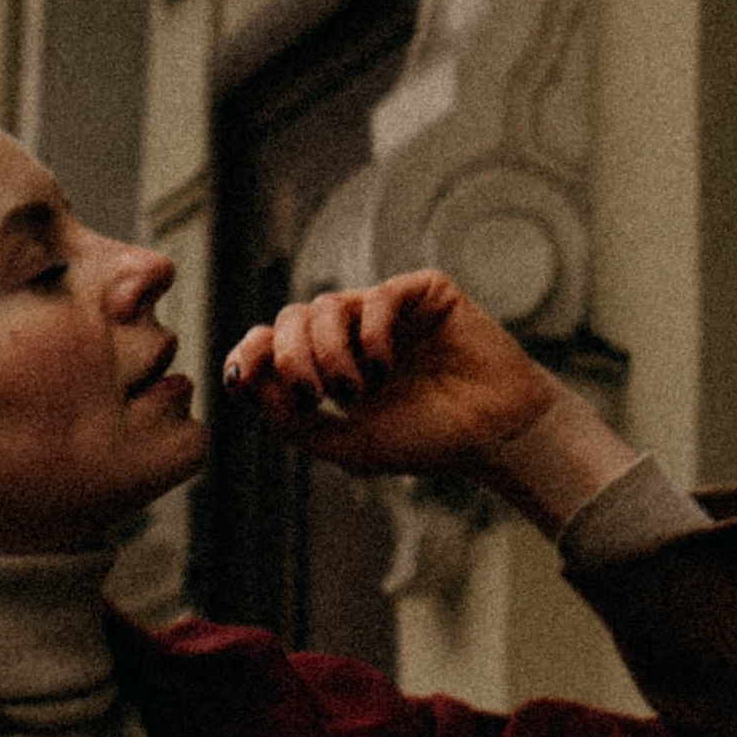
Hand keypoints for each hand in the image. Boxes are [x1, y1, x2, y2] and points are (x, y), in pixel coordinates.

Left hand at [223, 270, 636, 531]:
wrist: (497, 436)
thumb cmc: (428, 441)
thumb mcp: (349, 444)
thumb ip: (295, 423)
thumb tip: (250, 386)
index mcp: (330, 365)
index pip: (272, 343)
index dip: (249, 353)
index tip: (239, 380)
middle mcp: (353, 332)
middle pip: (289, 320)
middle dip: (289, 357)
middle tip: (317, 395)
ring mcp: (387, 310)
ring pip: (323, 305)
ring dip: (328, 351)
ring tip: (358, 390)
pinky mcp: (424, 293)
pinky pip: (378, 297)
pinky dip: (372, 334)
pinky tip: (387, 367)